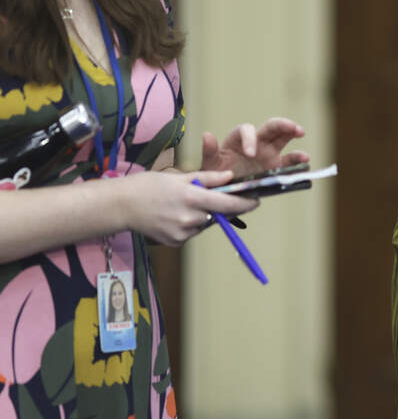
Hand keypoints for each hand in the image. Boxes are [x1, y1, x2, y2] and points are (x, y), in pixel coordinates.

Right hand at [114, 170, 260, 245]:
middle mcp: (189, 218)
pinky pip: (193, 232)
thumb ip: (208, 178)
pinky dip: (191, 224)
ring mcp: (182, 233)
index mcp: (191, 198)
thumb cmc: (148, 186)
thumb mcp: (179, 176)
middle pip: (219, 215)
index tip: (257, 201)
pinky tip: (175, 215)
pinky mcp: (175, 242)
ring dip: (205, 215)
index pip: (228, 203)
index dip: (245, 203)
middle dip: (224, 207)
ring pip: (206, 224)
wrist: (120, 206)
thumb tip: (231, 177)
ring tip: (185, 204)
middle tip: (217, 197)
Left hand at [200, 117, 308, 177]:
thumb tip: (207, 135)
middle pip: (271, 127)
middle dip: (283, 125)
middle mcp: (255, 143)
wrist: (224, 194)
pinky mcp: (276, 166)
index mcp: (238, 140)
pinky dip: (298, 160)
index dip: (250, 139)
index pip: (246, 130)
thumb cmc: (215, 177)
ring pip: (284, 138)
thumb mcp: (209, 165)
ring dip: (294, 134)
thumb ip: (210, 151)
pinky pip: (289, 161)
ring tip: (301, 137)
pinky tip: (305, 162)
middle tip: (294, 128)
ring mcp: (268, 153)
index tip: (250, 154)